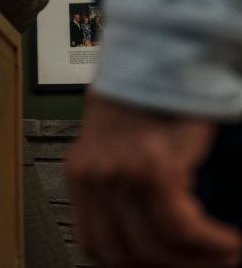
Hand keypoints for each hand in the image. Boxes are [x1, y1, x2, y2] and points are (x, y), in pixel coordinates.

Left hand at [66, 92, 241, 266]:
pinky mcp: (152, 168)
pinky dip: (209, 244)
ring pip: (155, 249)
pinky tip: (226, 240)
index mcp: (81, 174)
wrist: (162, 58)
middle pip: (123, 255)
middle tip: (201, 264)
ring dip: (197, 262)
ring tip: (222, 254)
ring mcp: (120, 173)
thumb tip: (151, 234)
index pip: (93, 244)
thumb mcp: (119, 149)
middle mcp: (93, 176)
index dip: (128, 265)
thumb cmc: (146, 100)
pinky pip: (180, 229)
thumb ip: (124, 190)